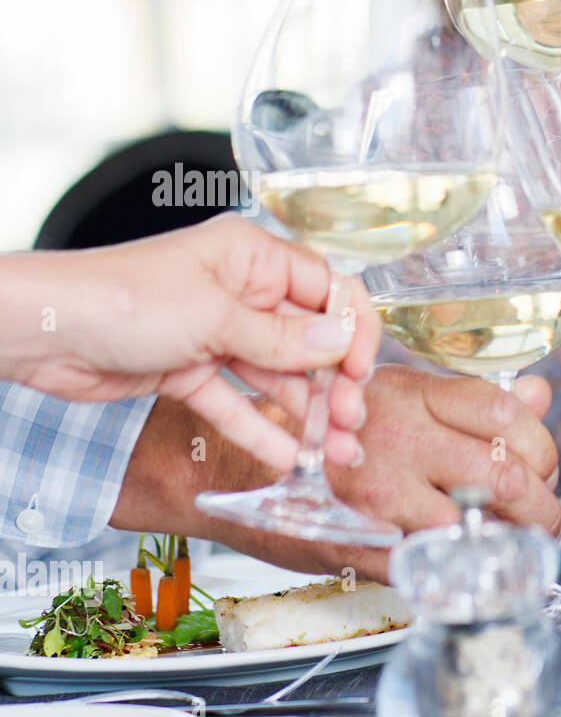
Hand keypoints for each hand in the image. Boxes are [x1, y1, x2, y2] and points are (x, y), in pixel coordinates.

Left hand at [8, 215, 378, 471]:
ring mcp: (217, 333)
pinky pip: (237, 402)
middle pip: (308, 340)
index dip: (353, 330)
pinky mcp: (191, 370)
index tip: (361, 371)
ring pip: (277, 377)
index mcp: (253, 258)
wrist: (42, 331)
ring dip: (305, 414)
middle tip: (349, 423)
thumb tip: (341, 344)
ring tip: (329, 453)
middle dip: (334, 383)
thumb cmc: (121, 298)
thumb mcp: (215, 318)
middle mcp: (241, 292)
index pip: (328, 289)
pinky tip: (286, 458)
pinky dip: (260, 429)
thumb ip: (283, 339)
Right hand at [113, 367, 560, 582]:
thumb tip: (540, 396)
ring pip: (470, 526)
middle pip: (501, 475)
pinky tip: (467, 573)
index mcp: (415, 397)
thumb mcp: (400, 394)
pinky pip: (425, 566)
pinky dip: (455, 575)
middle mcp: (400, 440)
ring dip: (505, 547)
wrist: (237, 462)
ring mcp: (378, 494)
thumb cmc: (326, 426)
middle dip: (540, 507)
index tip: (545, 466)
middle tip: (545, 522)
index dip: (541, 445)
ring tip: (516, 551)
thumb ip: (471, 402)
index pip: (505, 413)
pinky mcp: (357, 541)